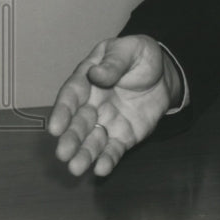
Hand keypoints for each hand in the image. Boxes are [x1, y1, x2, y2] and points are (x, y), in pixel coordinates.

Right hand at [48, 35, 181, 175]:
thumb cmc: (141, 57)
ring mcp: (106, 122)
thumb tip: (95, 73)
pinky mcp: (122, 136)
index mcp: (88, 80)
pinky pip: (113, 149)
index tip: (55, 127)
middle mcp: (92, 105)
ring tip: (77, 168)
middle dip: (70, 139)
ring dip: (84, 154)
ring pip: (92, 140)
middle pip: (78, 123)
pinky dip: (107, 160)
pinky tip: (102, 169)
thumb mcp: (131, 50)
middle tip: (63, 153)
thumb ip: (114, 62)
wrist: (164, 75)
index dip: (62, 111)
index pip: (72, 95)